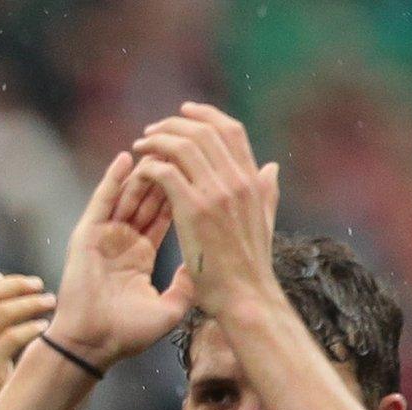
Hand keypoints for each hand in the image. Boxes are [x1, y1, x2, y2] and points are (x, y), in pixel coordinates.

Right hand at [41, 151, 193, 367]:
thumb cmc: (127, 334)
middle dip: (167, 172)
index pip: (165, 214)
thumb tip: (204, 263)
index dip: (182, 190)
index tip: (201, 169)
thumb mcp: (171, 308)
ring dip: (145, 171)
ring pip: (128, 195)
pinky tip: (126, 158)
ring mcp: (103, 237)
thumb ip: (187, 283)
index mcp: (140, 256)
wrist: (93, 345)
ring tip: (162, 146)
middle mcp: (122, 242)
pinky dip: (113, 180)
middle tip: (183, 148)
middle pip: (148, 198)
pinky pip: (102, 202)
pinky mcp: (86, 236)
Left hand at [130, 103, 281, 315]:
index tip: (184, 112)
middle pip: (205, 131)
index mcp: (252, 180)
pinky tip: (140, 171)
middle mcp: (238, 180)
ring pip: (183, 146)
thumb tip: (271, 167)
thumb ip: (266, 192)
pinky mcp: (194, 210)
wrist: (245, 296)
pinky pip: (167, 172)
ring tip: (141, 145)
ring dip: (158, 140)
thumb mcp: (264, 221)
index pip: (230, 131)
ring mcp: (217, 193)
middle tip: (152, 129)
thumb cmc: (250, 266)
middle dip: (174, 123)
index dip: (206, 115)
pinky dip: (151, 165)